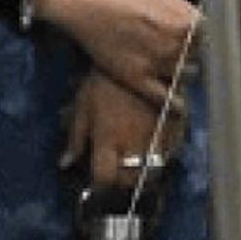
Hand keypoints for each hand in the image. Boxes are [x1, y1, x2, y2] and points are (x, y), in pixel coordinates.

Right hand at [32, 0, 201, 105]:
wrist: (85, 1)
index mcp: (189, 20)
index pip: (217, 37)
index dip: (214, 37)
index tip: (212, 39)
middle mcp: (179, 45)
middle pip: (204, 57)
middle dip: (200, 54)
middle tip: (195, 54)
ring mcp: (158, 64)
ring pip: (187, 76)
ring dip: (187, 73)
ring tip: (183, 71)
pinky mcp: (137, 78)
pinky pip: (164, 98)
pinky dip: (176, 104)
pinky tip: (181, 106)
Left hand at [62, 74, 178, 189]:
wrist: (136, 55)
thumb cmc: (103, 81)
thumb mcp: (83, 107)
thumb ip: (76, 138)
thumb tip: (65, 163)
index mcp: (107, 139)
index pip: (105, 177)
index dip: (102, 185)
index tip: (100, 183)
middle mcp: (132, 142)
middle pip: (132, 179)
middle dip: (125, 182)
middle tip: (120, 176)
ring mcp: (156, 135)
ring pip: (155, 168)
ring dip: (146, 172)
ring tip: (139, 166)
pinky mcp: (175, 126)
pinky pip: (173, 151)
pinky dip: (165, 156)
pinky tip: (156, 151)